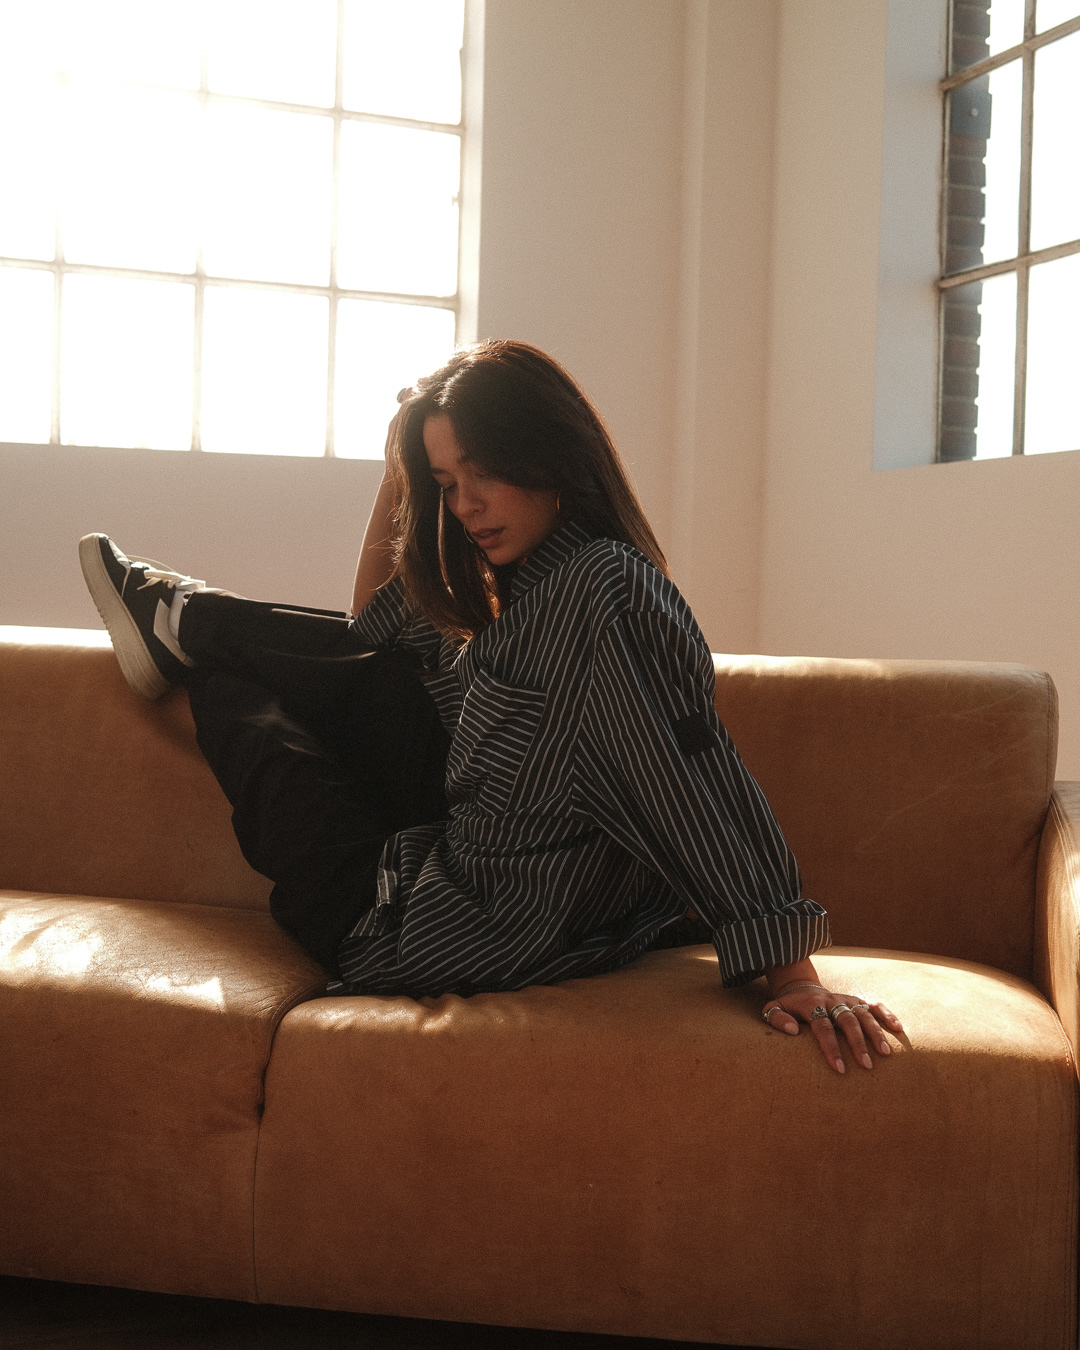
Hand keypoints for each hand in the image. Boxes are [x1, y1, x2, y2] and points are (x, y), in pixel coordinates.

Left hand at [761, 981, 903, 1073]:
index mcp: (812, 1004)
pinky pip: (875, 1005)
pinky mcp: (857, 999)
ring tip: (885, 1054)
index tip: (840, 1069)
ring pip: (864, 1014)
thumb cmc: (789, 1006)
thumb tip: (792, 1031)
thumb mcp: (774, 1008)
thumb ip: (776, 1018)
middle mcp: (832, 1000)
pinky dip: (887, 1015)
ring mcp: (847, 999)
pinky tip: (899, 1030)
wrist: (802, 987)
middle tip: (866, 1066)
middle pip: (847, 1020)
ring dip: (876, 1033)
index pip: (822, 1026)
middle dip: (857, 1043)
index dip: (831, 1047)